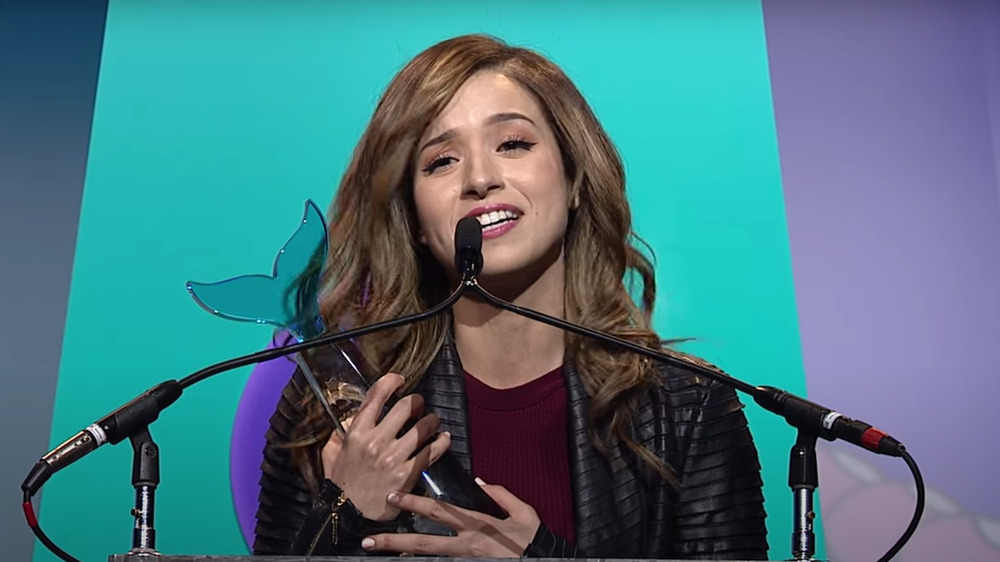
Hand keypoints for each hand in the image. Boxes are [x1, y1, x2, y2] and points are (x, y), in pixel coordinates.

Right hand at [321, 373, 451, 520]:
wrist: (349, 513)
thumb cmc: (341, 482)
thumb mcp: (331, 452)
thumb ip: (340, 432)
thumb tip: (350, 416)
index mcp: (357, 432)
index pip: (377, 396)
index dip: (391, 381)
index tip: (400, 380)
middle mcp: (376, 441)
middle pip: (405, 407)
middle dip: (416, 402)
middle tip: (419, 405)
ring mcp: (394, 457)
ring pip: (423, 427)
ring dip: (432, 421)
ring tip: (433, 422)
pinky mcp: (408, 473)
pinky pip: (432, 451)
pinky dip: (442, 442)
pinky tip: (444, 439)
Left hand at [361, 479, 541, 557]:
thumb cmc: (533, 542)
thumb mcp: (525, 513)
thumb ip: (502, 495)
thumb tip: (482, 481)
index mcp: (478, 525)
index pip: (441, 511)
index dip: (416, 502)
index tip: (394, 497)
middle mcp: (466, 545)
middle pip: (424, 543)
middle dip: (395, 541)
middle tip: (369, 540)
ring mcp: (465, 561)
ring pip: (429, 559)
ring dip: (403, 555)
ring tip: (378, 553)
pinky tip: (406, 560)